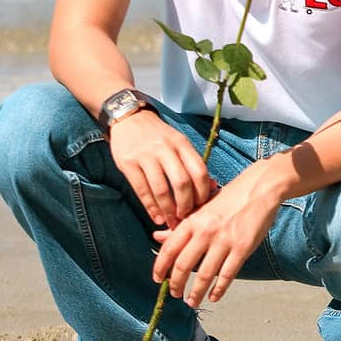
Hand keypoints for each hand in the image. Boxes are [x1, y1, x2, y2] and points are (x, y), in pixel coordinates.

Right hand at [107, 109, 215, 227]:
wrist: (129, 119)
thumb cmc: (159, 136)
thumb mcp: (179, 143)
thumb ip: (193, 163)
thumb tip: (212, 187)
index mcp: (182, 144)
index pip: (199, 171)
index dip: (203, 192)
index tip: (202, 206)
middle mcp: (165, 149)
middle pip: (181, 182)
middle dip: (186, 205)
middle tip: (186, 217)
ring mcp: (146, 156)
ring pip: (161, 189)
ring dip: (168, 210)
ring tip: (171, 221)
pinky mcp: (128, 163)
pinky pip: (142, 190)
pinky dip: (150, 207)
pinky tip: (156, 217)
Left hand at [151, 161, 278, 306]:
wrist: (259, 188)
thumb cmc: (230, 197)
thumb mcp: (202, 208)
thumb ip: (181, 225)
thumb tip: (156, 237)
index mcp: (192, 220)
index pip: (169, 250)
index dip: (160, 268)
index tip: (158, 280)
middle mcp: (205, 231)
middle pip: (183, 266)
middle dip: (176, 285)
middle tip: (175, 294)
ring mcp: (224, 241)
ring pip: (204, 275)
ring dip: (196, 293)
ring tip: (192, 301)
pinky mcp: (243, 248)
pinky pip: (227, 275)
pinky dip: (219, 289)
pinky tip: (214, 296)